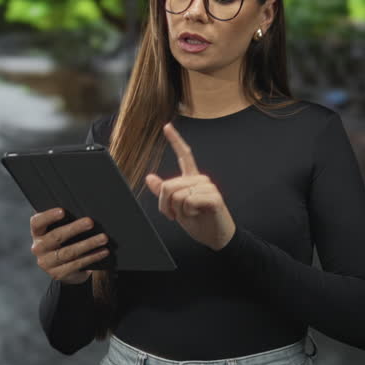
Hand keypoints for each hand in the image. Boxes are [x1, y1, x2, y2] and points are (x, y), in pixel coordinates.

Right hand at [29, 207, 109, 284]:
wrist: (61, 265)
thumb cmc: (64, 238)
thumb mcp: (60, 228)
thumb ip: (65, 219)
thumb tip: (84, 207)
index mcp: (37, 232)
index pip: (37, 222)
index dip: (49, 216)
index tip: (63, 211)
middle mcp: (38, 248)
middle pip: (56, 236)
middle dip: (75, 228)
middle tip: (90, 222)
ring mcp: (47, 263)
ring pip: (69, 252)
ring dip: (88, 244)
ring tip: (103, 238)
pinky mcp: (57, 274)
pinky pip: (77, 264)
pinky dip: (92, 257)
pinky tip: (103, 251)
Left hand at [144, 122, 235, 250]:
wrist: (216, 237)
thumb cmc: (198, 222)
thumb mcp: (175, 207)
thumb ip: (163, 193)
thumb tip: (149, 177)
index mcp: (192, 179)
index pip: (185, 155)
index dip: (175, 140)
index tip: (167, 126)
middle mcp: (201, 179)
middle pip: (168, 186)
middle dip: (165, 205)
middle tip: (174, 215)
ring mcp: (208, 187)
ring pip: (177, 195)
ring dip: (179, 211)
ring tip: (191, 215)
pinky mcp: (214, 198)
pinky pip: (189, 201)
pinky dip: (188, 213)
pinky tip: (199, 215)